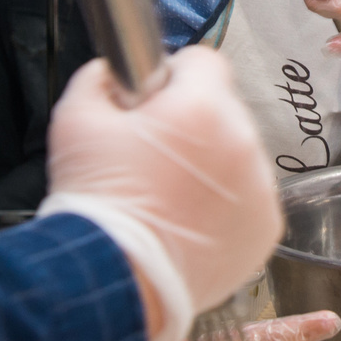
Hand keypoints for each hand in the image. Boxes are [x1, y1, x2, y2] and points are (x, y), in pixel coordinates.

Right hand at [43, 46, 283, 340]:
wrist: (116, 279)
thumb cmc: (98, 202)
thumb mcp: (75, 120)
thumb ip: (98, 79)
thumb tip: (110, 73)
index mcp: (202, 107)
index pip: (204, 60)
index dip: (173, 75)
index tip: (153, 100)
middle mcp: (243, 142)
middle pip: (224, 109)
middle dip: (193, 123)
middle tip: (154, 155)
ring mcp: (260, 189)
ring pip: (239, 155)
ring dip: (212, 164)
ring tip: (169, 195)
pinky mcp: (265, 228)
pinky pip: (249, 199)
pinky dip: (225, 205)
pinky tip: (189, 221)